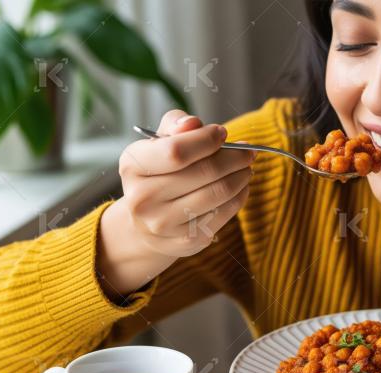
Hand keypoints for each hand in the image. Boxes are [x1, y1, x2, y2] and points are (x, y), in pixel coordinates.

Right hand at [97, 110, 255, 294]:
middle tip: (247, 151)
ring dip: (241, 175)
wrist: (146, 223)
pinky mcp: (187, 241)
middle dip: (234, 157)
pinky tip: (240, 186)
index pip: (176, 151)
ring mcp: (164, 223)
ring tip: (246, 166)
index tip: (222, 133)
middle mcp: (143, 198)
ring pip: (219, 193)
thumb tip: (193, 123)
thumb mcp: (159, 144)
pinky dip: (240, 195)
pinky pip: (225, 212)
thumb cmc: (160, 173)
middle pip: (205, 172)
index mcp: (133, 166)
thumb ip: (176, 126)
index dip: (206, 140)